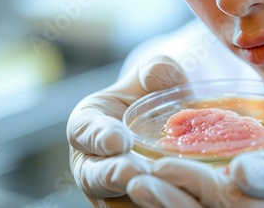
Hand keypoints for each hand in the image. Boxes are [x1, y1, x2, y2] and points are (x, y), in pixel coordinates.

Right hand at [66, 56, 186, 206]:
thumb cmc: (150, 94)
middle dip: (113, 175)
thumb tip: (161, 72)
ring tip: (159, 189)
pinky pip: (138, 207)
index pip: (84, 132)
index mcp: (87, 125)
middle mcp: (91, 162)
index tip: (119, 139)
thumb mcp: (153, 76)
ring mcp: (109, 189)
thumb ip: (156, 70)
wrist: (164, 121)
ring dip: (136, 196)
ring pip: (115, 199)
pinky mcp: (132, 203)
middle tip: (135, 171)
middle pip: (94, 176)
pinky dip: (156, 204)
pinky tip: (179, 198)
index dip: (99, 137)